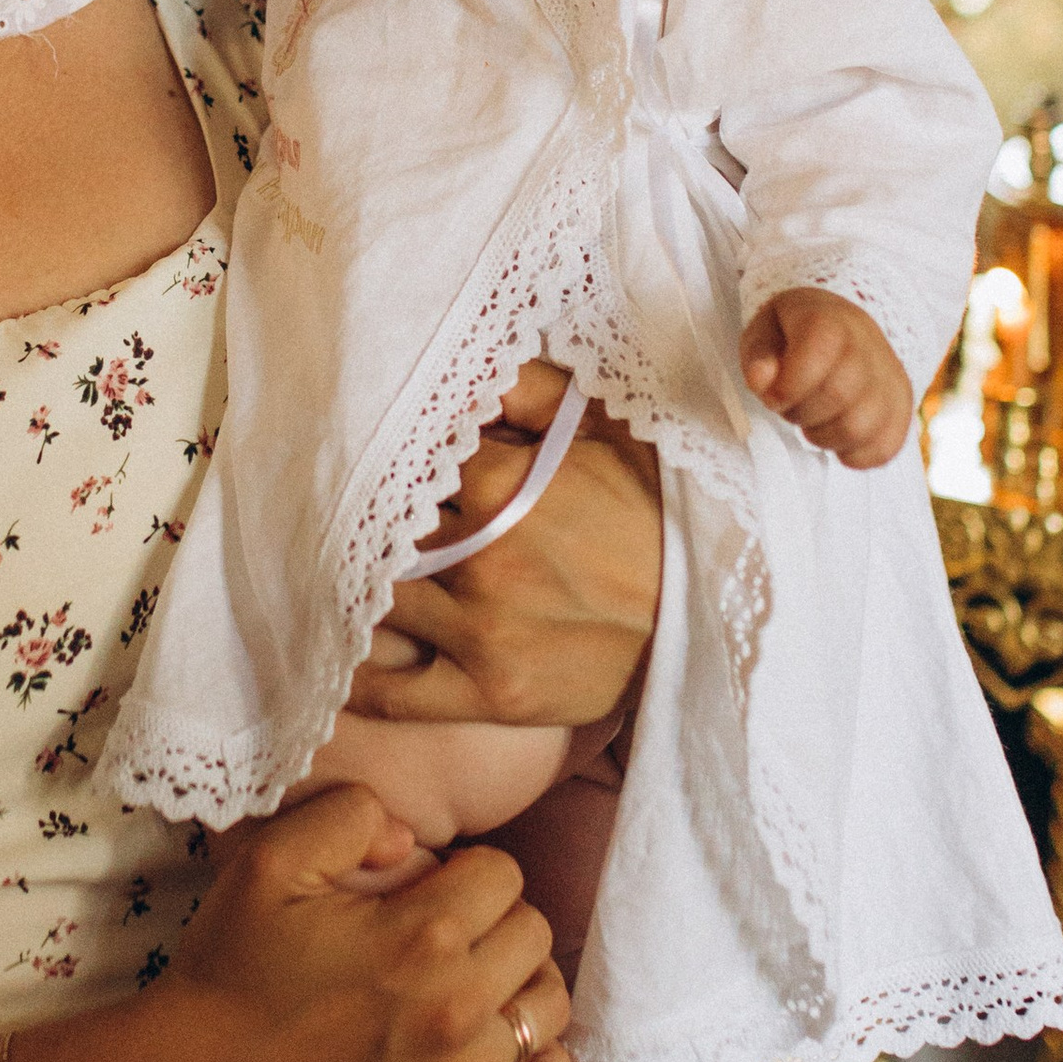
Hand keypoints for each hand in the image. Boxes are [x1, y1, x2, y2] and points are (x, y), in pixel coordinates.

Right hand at [153, 782, 570, 1061]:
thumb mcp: (270, 861)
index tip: (432, 884)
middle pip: (533, 934)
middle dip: (496, 916)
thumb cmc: (233, 965)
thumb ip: (350, 817)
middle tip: (447, 926)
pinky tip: (500, 1037)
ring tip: (476, 975)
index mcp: (421, 935)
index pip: (505, 875)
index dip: (468, 868)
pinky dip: (538, 1059)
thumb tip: (412, 839)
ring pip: (547, 1006)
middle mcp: (455, 1007)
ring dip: (521, 980)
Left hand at [345, 362, 660, 729]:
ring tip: (353, 579)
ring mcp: (483, 629)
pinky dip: (365, 678)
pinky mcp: (491, 692)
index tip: (382, 468)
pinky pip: (397, 693)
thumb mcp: (609, 429)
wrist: (713, 614)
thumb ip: (530, 389)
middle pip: (384, 532)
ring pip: (381, 601)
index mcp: (502, 483)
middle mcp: (481, 556)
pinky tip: (355, 655)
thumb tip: (466, 368)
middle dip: (369, 525)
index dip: (395, 464)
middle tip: (350, 521)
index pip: (407, 463)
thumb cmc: (660, 514)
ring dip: (363, 590)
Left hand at [739, 288, 911, 465]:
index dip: (787, 388)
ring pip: (859, 428)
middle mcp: (868, 348)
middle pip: (838, 396)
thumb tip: (761, 381)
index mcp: (830, 323)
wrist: (844, 327)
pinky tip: (837, 433)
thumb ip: (759, 355)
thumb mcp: (766, 331)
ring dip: (825, 436)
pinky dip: (853, 454)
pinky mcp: (903, 407)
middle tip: (794, 405)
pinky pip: (883, 448)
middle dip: (802, 412)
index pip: (816, 358)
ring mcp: (890, 378)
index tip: (774, 395)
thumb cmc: (796, 334)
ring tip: (816, 418)